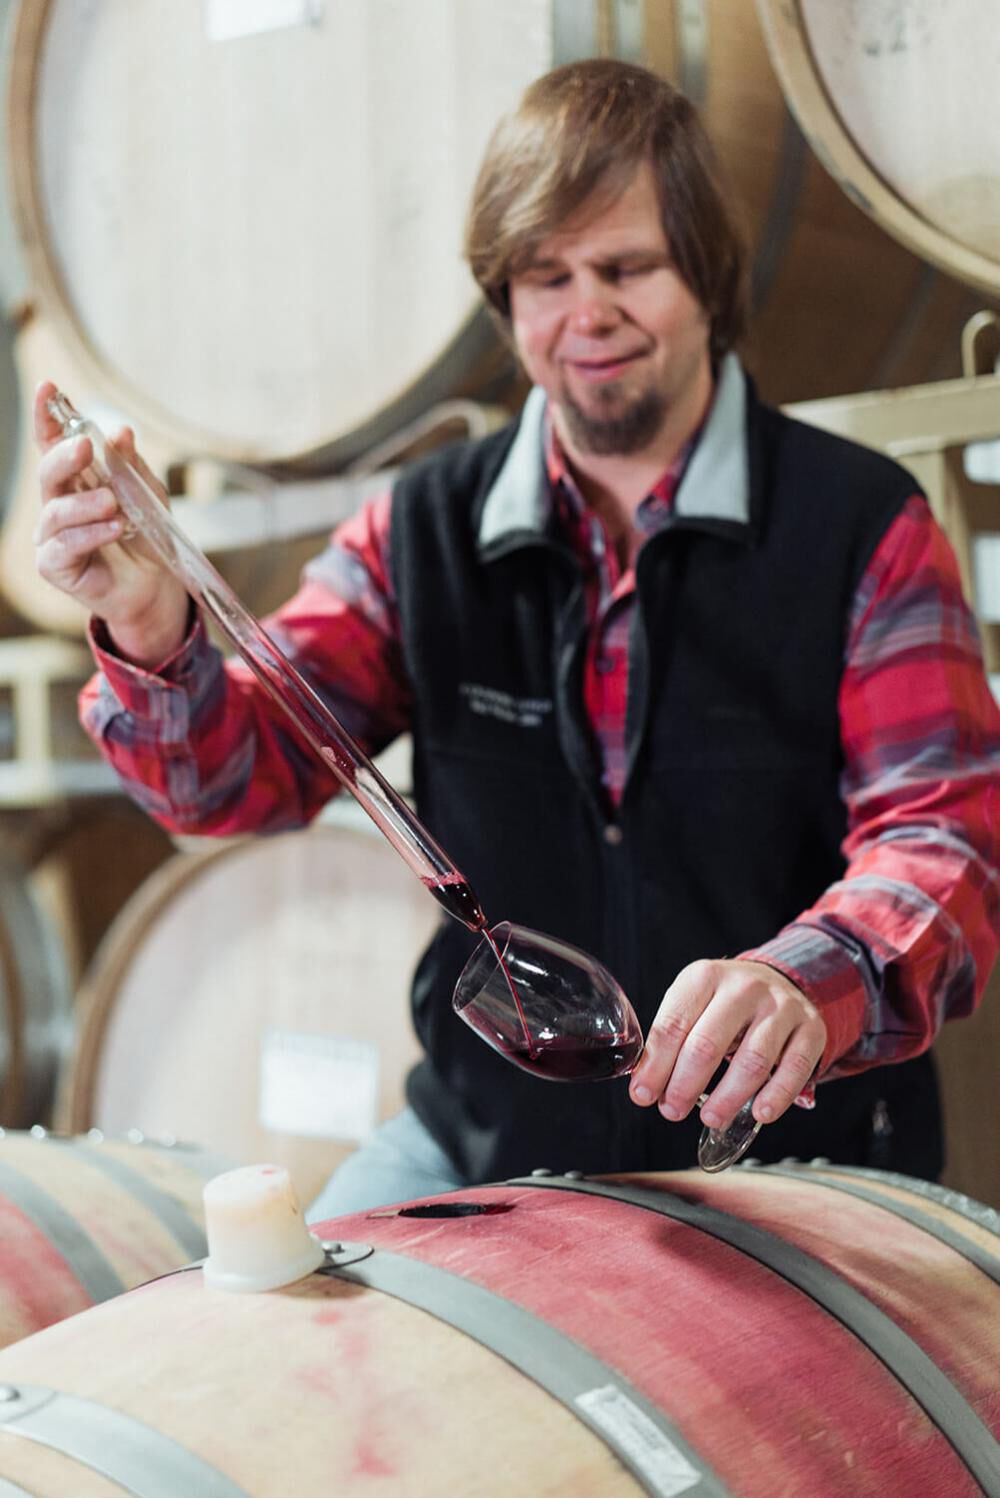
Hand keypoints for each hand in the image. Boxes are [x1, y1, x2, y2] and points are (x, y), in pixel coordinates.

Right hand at [34, 380, 188, 662]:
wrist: (157, 586)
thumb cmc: (146, 537)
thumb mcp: (147, 494)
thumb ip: (130, 465)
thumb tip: (121, 432)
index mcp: (75, 480)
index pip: (53, 443)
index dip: (47, 416)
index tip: (49, 389)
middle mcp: (57, 505)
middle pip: (47, 473)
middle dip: (64, 456)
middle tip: (86, 446)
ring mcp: (52, 537)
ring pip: (54, 512)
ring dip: (84, 504)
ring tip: (112, 503)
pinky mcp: (55, 566)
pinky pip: (63, 546)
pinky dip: (90, 534)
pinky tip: (113, 528)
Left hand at [628, 958, 824, 1129]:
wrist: (780, 981)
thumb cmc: (726, 1002)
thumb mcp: (694, 1004)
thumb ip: (672, 1039)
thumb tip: (647, 1086)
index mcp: (705, 977)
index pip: (673, 1025)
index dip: (655, 1066)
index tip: (643, 1095)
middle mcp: (744, 987)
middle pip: (708, 1043)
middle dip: (685, 1085)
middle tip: (672, 1111)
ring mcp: (781, 1007)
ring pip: (752, 1060)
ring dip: (728, 1097)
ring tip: (711, 1117)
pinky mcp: (810, 1029)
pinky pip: (794, 1068)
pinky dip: (776, 1096)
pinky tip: (759, 1113)